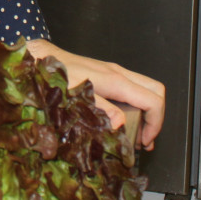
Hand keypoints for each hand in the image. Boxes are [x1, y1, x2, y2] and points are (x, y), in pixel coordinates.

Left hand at [26, 38, 164, 149]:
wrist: (44, 58)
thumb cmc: (58, 75)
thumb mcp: (77, 97)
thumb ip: (101, 110)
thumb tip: (120, 126)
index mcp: (116, 80)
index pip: (153, 100)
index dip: (155, 124)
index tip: (145, 141)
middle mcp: (120, 74)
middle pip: (156, 91)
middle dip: (156, 117)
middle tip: (145, 139)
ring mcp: (115, 72)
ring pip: (146, 89)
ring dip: (147, 112)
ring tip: (137, 135)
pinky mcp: (109, 75)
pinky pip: (133, 88)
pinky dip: (136, 105)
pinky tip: (125, 120)